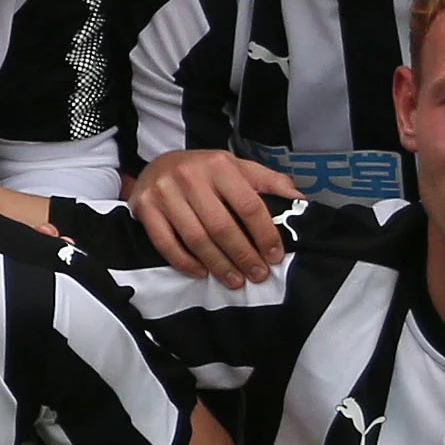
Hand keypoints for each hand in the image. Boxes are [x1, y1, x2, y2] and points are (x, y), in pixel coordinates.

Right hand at [127, 149, 299, 283]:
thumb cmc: (206, 171)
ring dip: (218, 264)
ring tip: (234, 280)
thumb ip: (269, 182)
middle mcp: (190, 176)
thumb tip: (300, 201)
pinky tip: (201, 272)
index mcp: (220, 165)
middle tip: (257, 274)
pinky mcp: (144, 208)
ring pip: (195, 238)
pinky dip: (185, 262)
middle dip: (243, 255)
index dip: (264, 234)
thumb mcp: (239, 168)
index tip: (274, 256)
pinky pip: (166, 243)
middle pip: (222, 226)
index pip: (248, 205)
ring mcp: (164, 193)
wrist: (159, 164)